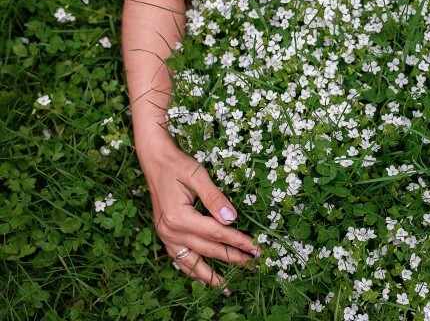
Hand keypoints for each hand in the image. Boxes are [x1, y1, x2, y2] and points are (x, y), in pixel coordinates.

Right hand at [140, 141, 260, 294]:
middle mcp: (170, 231)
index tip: (256, 248)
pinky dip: (192, 270)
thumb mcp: (198, 175)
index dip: (238, 241)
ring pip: (191, 263)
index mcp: (179, 218)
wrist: (155, 160)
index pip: (217, 234)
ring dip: (210, 276)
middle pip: (208, 250)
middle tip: (253, 265)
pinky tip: (202, 278)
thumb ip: (215, 198)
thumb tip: (232, 219)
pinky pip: (179, 259)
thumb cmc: (177, 164)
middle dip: (232, 258)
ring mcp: (166, 235)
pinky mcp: (165, 235)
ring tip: (226, 288)